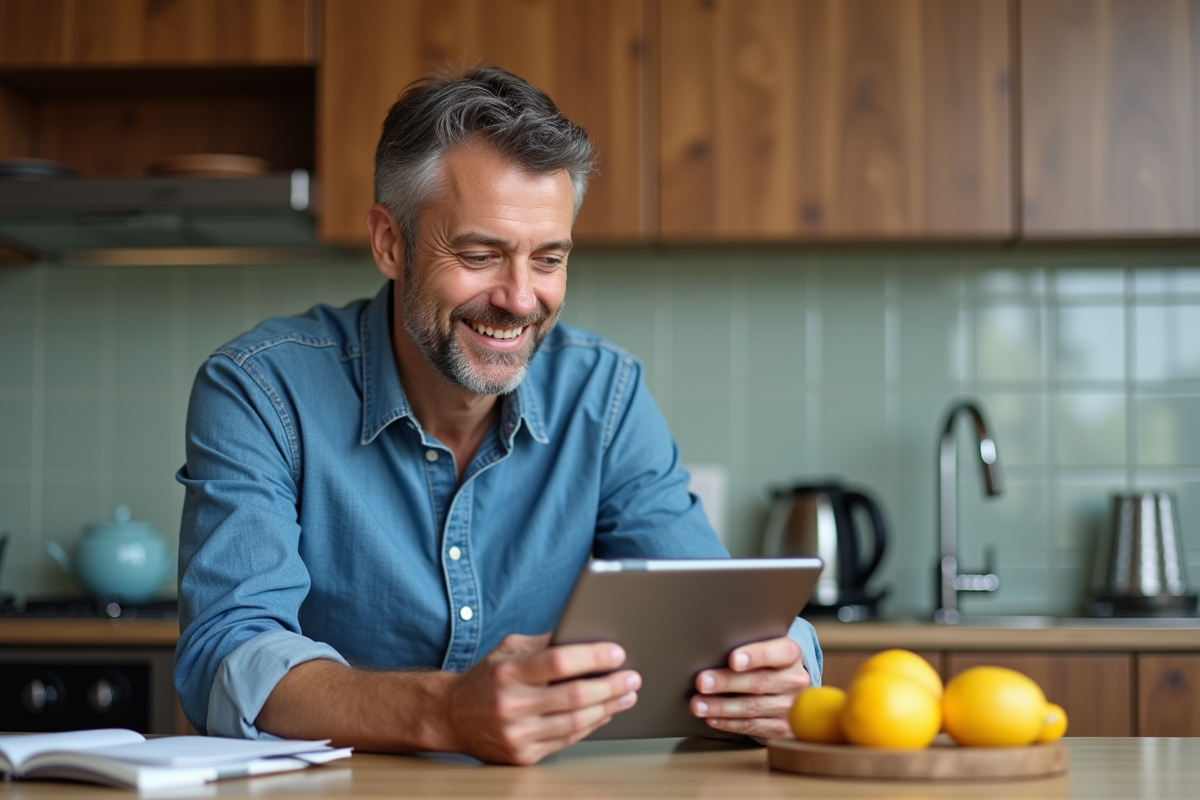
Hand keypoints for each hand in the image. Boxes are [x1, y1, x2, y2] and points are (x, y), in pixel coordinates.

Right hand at [442, 633, 640, 764]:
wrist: (451, 717)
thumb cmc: (486, 678)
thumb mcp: (509, 649)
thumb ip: (545, 643)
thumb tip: (587, 636)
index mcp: (508, 671)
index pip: (558, 661)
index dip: (593, 657)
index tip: (617, 653)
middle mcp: (512, 704)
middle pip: (574, 696)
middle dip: (611, 686)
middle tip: (633, 677)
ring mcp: (517, 733)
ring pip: (575, 722)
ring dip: (608, 708)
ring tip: (626, 695)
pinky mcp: (522, 755)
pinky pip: (567, 740)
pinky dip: (591, 726)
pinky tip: (604, 713)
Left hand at [689, 636, 808, 739]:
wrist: (792, 692)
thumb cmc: (769, 665)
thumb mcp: (766, 650)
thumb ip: (747, 650)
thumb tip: (712, 653)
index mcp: (792, 655)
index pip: (778, 653)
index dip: (755, 656)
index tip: (733, 659)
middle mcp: (794, 681)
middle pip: (759, 682)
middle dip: (727, 682)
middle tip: (702, 682)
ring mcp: (791, 708)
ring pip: (752, 707)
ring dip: (721, 706)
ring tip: (698, 704)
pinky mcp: (782, 729)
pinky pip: (751, 726)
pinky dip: (728, 723)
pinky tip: (712, 718)